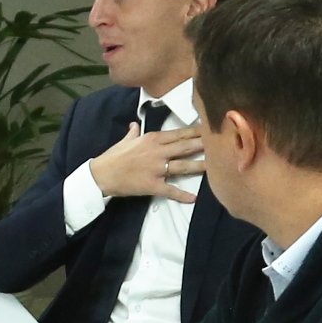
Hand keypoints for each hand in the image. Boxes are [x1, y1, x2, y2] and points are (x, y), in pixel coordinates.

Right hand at [88, 124, 204, 202]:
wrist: (101, 175)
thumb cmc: (112, 157)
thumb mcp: (124, 141)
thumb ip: (133, 133)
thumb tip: (134, 124)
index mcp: (152, 139)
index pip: (179, 133)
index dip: (196, 131)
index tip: (210, 127)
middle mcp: (157, 152)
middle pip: (186, 147)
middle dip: (204, 144)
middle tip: (221, 141)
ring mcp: (156, 168)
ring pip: (183, 166)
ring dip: (200, 166)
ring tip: (215, 165)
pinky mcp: (153, 185)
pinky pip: (170, 190)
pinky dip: (182, 195)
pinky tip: (194, 198)